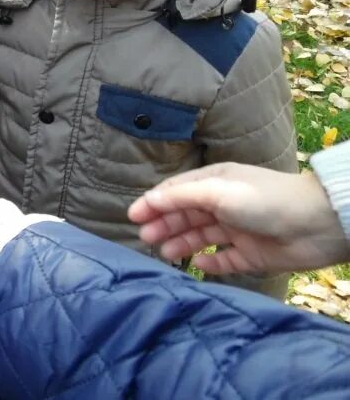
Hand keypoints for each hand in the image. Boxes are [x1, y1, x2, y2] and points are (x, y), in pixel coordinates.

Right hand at [128, 163, 349, 273]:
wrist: (315, 224)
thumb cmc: (263, 200)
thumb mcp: (217, 191)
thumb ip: (181, 196)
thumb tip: (149, 200)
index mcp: (215, 183)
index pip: (177, 192)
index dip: (154, 202)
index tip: (132, 216)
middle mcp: (224, 204)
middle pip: (186, 215)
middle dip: (163, 224)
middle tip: (144, 238)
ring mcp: (237, 230)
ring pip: (201, 237)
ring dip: (181, 243)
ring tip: (163, 254)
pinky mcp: (251, 254)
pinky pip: (224, 260)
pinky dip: (209, 262)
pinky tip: (197, 264)